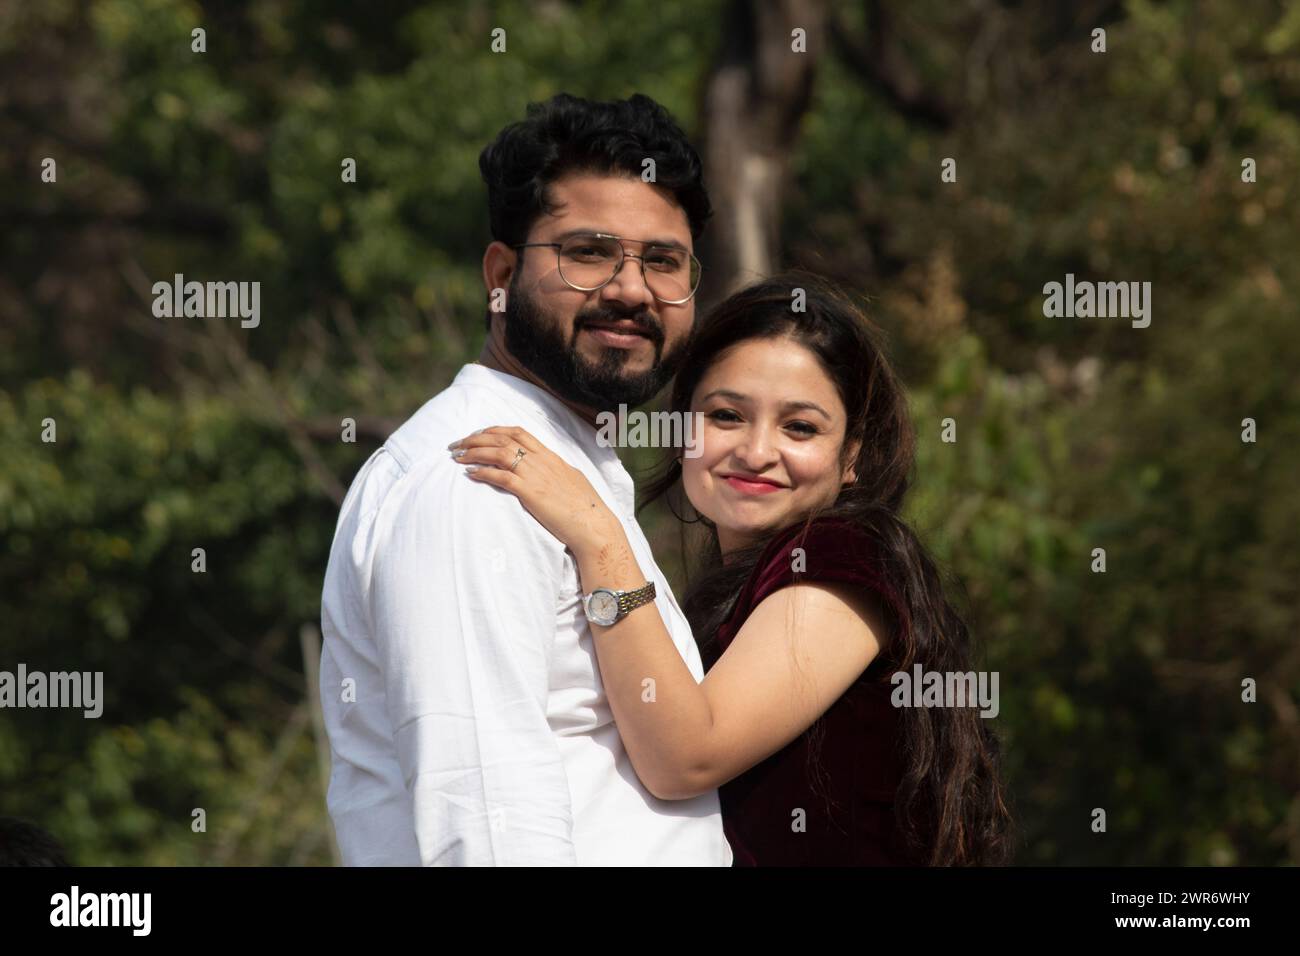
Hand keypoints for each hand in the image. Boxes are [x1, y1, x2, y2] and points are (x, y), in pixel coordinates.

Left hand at [449, 425, 620, 553]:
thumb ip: (556, 472)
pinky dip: (482, 472)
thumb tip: (548, 470)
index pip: (519, 432)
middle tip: (457, 444)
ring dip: (473, 452)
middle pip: (502, 439)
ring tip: (456, 456)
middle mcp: (542, 460)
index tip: (479, 433)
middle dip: (476, 439)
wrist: (594, 525)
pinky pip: (501, 476)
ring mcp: (536, 475)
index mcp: (551, 456)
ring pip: (498, 453)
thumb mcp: (571, 480)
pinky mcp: (530, 492)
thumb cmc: (585, 508)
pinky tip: (470, 473)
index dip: (495, 430)